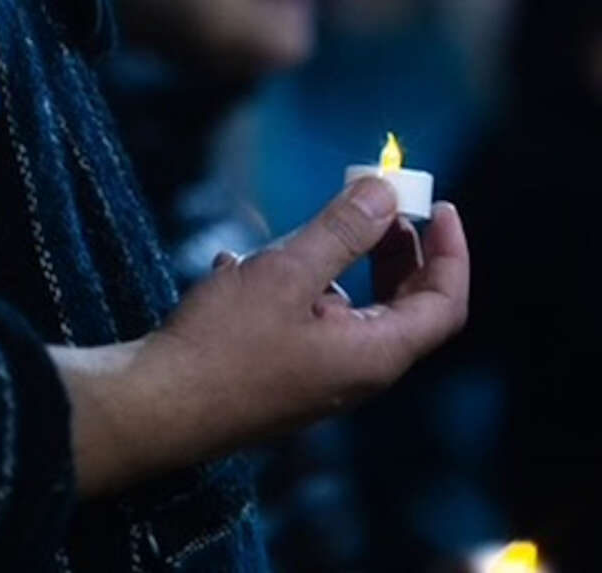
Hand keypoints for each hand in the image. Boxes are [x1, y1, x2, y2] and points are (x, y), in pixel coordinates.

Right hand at [52, 176, 467, 496]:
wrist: (150, 410)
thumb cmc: (221, 346)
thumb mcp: (286, 273)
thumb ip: (342, 230)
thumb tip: (386, 191)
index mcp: (374, 355)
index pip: (444, 303)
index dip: (450, 252)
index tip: (439, 206)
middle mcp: (354, 373)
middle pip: (403, 306)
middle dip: (397, 250)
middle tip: (379, 205)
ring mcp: (317, 379)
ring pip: (349, 310)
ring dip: (334, 263)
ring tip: (297, 231)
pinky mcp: (280, 376)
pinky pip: (304, 322)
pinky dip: (291, 287)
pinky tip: (237, 266)